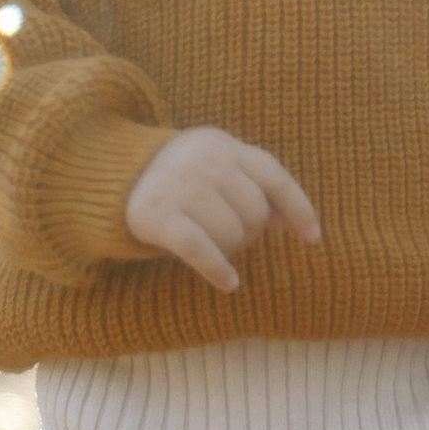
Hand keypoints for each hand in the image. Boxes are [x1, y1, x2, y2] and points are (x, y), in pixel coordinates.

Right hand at [125, 127, 321, 292]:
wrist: (115, 176)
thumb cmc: (182, 178)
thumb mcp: (218, 169)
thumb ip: (255, 187)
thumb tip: (297, 224)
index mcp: (224, 145)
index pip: (274, 176)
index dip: (298, 208)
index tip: (313, 238)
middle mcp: (205, 161)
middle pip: (255, 212)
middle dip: (250, 231)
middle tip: (229, 234)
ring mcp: (181, 186)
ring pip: (232, 234)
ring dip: (229, 249)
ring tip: (212, 244)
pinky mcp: (158, 216)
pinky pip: (201, 250)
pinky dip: (218, 269)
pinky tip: (229, 283)